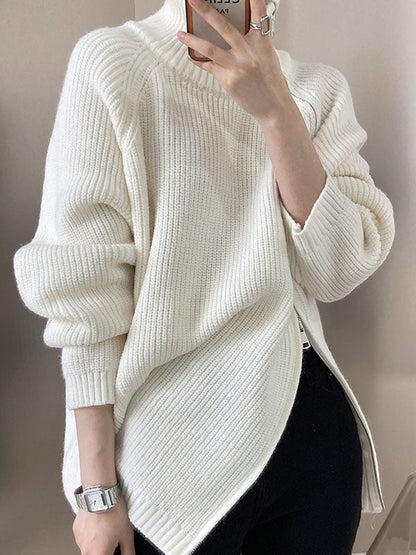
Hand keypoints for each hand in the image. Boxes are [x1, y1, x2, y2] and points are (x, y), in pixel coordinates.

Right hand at [72, 495, 134, 554]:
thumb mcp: (127, 534)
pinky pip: (83, 538)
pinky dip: (91, 535)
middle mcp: (86, 550)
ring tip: (107, 530)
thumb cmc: (113, 512)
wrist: (101, 493)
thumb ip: (128, 552)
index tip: (115, 550)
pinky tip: (100, 524)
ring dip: (97, 544)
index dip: (112, 554)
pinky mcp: (76, 530)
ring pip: (88, 548)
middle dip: (104, 551)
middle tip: (112, 542)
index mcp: (99, 554)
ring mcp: (79, 540)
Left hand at [177, 0, 292, 123]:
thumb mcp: (267, 55)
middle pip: (223, 27)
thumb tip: (231, 32)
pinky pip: (208, 66)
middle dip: (206, 11)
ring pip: (209, 48)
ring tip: (181, 33)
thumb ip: (252, 41)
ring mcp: (236, 67)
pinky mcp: (228, 80)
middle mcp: (248, 52)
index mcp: (260, 43)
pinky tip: (190, 55)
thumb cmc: (270, 81)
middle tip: (194, 1)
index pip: (257, 13)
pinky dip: (198, 60)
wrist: (272, 106)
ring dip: (192, 39)